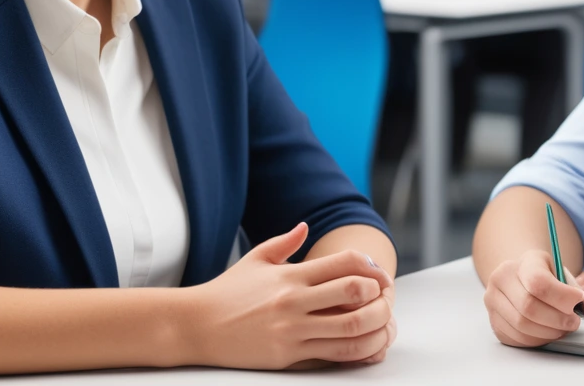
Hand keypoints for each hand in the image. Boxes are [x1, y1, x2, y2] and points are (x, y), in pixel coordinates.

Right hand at [184, 223, 394, 368]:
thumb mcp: (255, 259)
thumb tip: (306, 226)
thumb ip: (285, 243)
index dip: (370, 266)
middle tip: (387, 297)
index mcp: (290, 275)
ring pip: (351, 330)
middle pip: (354, 294)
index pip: (343, 263)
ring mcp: (292, 331)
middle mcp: (294, 302)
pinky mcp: (287, 356)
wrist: (196, 326)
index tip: (379, 274)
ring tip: (384, 322)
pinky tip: (368, 346)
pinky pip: (333, 356)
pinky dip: (358, 351)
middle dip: (379, 295)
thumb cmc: (226, 292)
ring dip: (376, 325)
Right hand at [483, 249, 583, 347]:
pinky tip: (547, 332)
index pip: (538, 282)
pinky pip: (516, 337)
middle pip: (529, 306)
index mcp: (524, 261)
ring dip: (548, 332)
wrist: (523, 280)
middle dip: (558, 319)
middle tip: (573, 322)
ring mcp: (493, 300)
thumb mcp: (566, 278)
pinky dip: (537, 340)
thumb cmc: (548, 280)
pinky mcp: (494, 321)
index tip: (579, 302)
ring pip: (522, 325)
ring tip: (561, 328)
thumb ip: (583, 294)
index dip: (562, 297)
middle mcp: (502, 277)